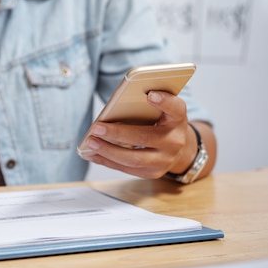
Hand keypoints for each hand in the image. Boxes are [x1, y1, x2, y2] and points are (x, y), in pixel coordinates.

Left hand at [80, 91, 194, 178]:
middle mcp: (175, 141)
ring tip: (90, 142)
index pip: (176, 108)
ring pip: (133, 158)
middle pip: (145, 137)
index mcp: (177, 118)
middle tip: (96, 127)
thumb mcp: (160, 110)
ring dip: (108, 150)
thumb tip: (113, 107)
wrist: (177, 147)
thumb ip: (144, 104)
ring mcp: (164, 160)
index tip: (150, 95)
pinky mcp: (152, 173)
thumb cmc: (160, 122)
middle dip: (117, 133)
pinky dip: (106, 160)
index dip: (165, 101)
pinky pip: (125, 168)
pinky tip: (90, 154)